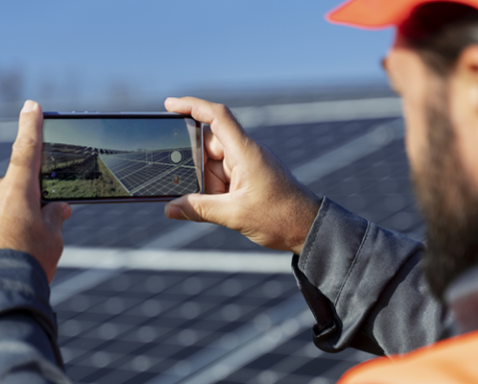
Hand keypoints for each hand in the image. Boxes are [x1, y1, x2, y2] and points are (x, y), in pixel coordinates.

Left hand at [0, 100, 71, 282]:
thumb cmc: (29, 261)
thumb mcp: (53, 237)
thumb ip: (55, 216)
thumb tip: (57, 208)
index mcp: (17, 189)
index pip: (27, 149)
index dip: (31, 126)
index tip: (32, 105)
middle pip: (19, 187)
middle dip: (33, 200)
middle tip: (48, 225)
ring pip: (3, 206)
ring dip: (16, 218)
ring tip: (26, 249)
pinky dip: (0, 232)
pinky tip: (9, 254)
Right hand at [164, 97, 320, 254]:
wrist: (307, 228)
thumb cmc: (281, 216)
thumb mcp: (235, 215)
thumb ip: (200, 209)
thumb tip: (171, 208)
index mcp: (246, 152)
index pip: (217, 117)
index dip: (192, 106)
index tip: (169, 105)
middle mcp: (245, 153)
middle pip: (208, 145)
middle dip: (192, 165)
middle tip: (179, 182)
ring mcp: (247, 165)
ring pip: (212, 165)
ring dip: (204, 184)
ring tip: (210, 203)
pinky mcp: (248, 178)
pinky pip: (222, 177)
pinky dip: (213, 190)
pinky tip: (210, 206)